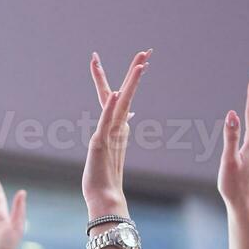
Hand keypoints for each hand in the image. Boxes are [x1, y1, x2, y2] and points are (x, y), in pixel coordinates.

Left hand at [82, 50, 150, 216]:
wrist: (105, 197)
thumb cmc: (102, 176)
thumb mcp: (106, 148)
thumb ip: (114, 133)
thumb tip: (126, 118)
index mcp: (116, 126)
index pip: (118, 96)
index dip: (122, 78)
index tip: (133, 59)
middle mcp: (117, 126)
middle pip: (126, 93)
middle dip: (135, 72)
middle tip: (146, 51)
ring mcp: (112, 133)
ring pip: (122, 103)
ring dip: (131, 83)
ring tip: (140, 64)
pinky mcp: (103, 143)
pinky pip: (108, 121)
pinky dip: (112, 107)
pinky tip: (117, 93)